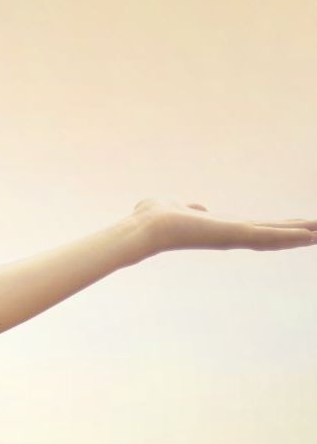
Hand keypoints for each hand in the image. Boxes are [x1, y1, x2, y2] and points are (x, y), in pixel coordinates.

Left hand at [132, 197, 316, 254]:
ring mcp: (233, 237)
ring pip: (276, 237)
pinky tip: (311, 236)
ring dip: (302, 236)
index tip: (301, 226)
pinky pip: (267, 236)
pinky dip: (289, 237)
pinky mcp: (232, 235)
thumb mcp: (176, 206)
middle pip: (274, 233)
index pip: (259, 227)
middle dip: (299, 232)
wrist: (144, 228)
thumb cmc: (151, 218)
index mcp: (222, 228)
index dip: (281, 227)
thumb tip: (195, 207)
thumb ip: (189, 206)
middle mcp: (231, 235)